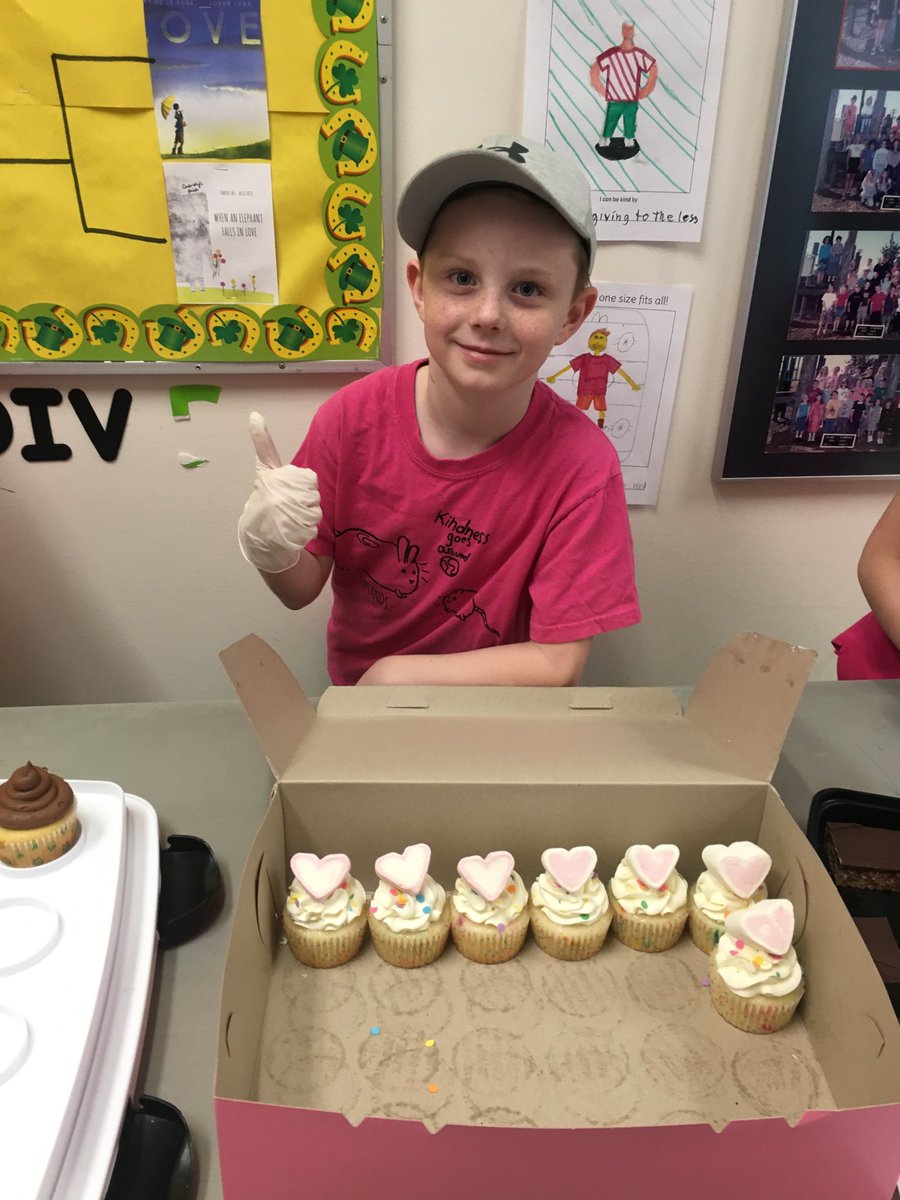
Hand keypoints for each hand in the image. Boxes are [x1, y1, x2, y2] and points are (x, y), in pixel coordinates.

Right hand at [237, 412, 321, 572]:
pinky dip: (306, 531)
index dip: (261, 438)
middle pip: (303, 483)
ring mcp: (265, 509)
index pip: (265, 458)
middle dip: (310, 500)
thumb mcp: (294, 510)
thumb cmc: (290, 538)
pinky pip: (304, 518)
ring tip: (298, 532)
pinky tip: (296, 540)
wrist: (281, 570)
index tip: (255, 417)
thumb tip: (302, 483)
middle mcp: (262, 495)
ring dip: (311, 517)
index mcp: (266, 488)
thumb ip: (297, 492)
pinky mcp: (273, 525)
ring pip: (307, 500)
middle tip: (302, 519)